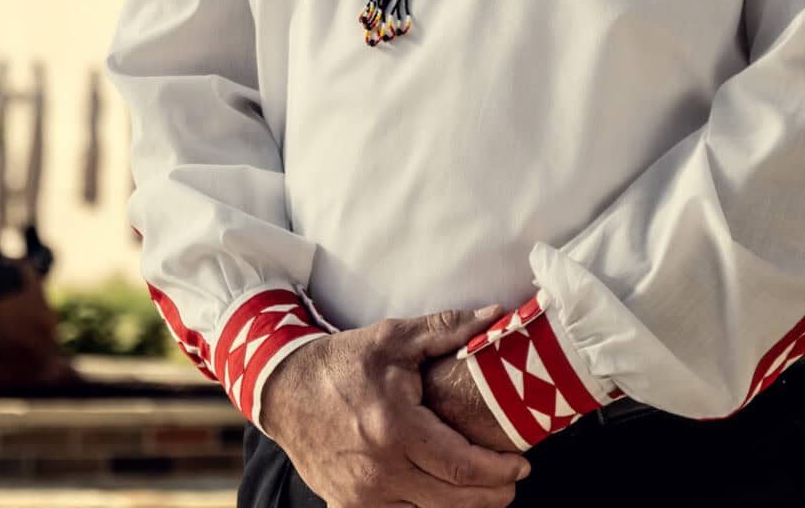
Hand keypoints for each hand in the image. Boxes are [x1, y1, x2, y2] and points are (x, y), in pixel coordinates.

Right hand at [256, 305, 530, 507]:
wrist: (283, 390)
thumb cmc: (341, 363)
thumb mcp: (394, 338)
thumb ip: (447, 329)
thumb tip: (497, 315)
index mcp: (395, 428)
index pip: (462, 466)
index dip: (499, 472)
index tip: (521, 466)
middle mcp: (380, 470)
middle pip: (453, 501)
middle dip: (492, 497)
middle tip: (511, 483)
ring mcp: (361, 494)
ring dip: (461, 505)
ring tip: (481, 487)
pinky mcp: (347, 505)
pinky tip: (438, 493)